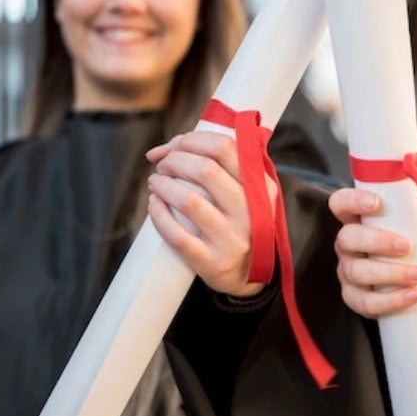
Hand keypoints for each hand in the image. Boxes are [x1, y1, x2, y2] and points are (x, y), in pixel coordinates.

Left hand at [144, 131, 276, 297]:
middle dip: (175, 161)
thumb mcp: (244, 192)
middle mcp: (251, 213)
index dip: (192, 140)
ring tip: (155, 183)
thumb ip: (216, 164)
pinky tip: (154, 204)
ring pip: (189, 201)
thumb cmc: (238, 222)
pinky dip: (159, 215)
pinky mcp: (212, 263)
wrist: (249, 275)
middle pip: (205, 169)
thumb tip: (163, 150)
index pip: (225, 147)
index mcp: (261, 188)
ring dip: (163, 185)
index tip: (175, 147)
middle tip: (163, 166)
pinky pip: (177, 236)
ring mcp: (232, 240)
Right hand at [328, 187, 416, 318]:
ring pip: (356, 272)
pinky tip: (413, 295)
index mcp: (356, 219)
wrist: (411, 280)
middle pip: (347, 238)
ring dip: (389, 274)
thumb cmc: (411, 241)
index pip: (340, 203)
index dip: (352, 200)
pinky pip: (365, 302)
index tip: (377, 203)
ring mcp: (347, 271)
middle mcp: (346, 244)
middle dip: (377, 241)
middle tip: (407, 247)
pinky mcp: (354, 297)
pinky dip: (390, 301)